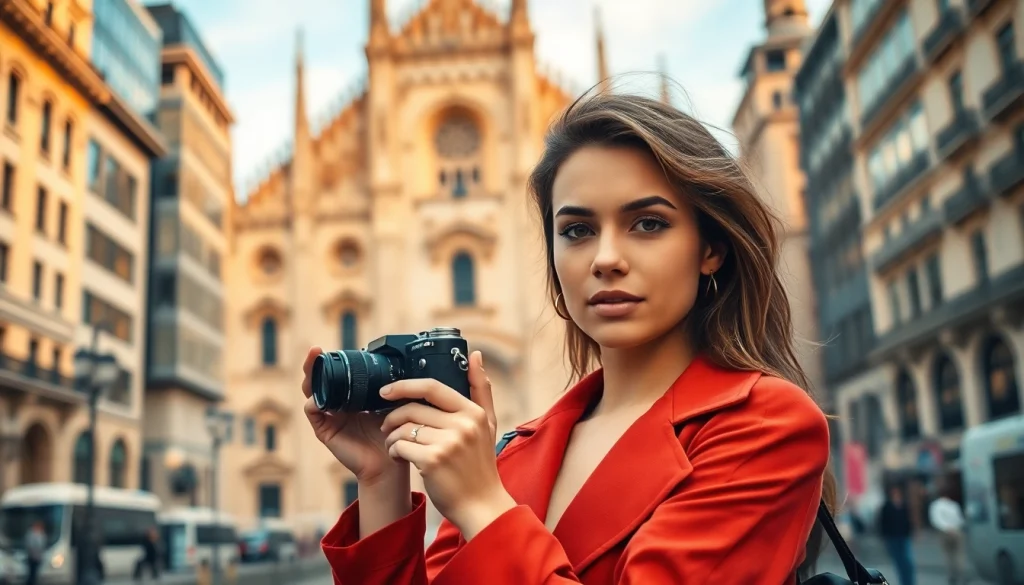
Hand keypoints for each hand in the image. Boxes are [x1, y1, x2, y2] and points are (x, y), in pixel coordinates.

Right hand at [301, 346, 405, 485]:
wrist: (390, 462)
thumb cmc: (393, 433)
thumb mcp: (390, 403)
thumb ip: (386, 387)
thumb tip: (390, 364)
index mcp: (351, 398)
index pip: (336, 376)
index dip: (331, 361)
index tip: (332, 348)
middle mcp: (337, 406)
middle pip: (319, 381)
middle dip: (314, 364)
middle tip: (315, 350)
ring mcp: (329, 418)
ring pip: (312, 393)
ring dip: (310, 378)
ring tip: (312, 364)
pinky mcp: (325, 430)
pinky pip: (313, 412)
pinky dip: (313, 402)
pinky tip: (318, 396)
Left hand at [380, 351, 516, 538]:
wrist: (482, 505)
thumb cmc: (479, 464)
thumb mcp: (487, 424)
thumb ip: (481, 389)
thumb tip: (475, 355)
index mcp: (472, 412)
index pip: (432, 387)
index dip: (405, 385)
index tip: (386, 391)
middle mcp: (462, 425)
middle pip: (412, 408)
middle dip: (393, 417)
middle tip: (387, 426)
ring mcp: (448, 443)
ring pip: (403, 428)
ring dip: (392, 436)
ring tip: (394, 445)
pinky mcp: (432, 461)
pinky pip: (400, 446)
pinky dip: (394, 451)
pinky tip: (399, 457)